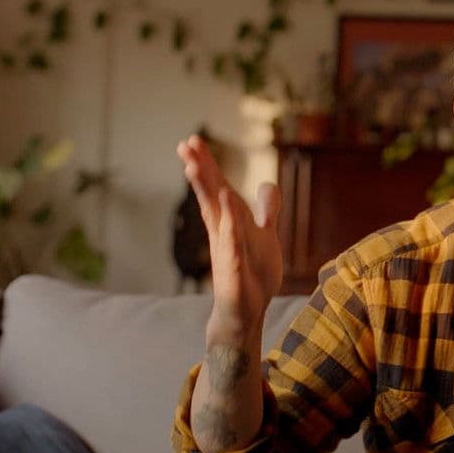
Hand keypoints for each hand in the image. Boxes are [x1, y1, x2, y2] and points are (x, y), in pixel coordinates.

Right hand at [176, 134, 282, 341]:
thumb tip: (268, 183)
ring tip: (193, 167)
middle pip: (211, 196)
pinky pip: (232, 248)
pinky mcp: (233, 273)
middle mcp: (223, 234)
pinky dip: (230, 231)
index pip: (217, 188)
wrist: (245, 313)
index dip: (207, 165)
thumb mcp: (265, 236)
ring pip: (216, 217)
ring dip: (206, 193)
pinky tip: (227, 213)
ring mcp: (226, 252)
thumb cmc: (252, 274)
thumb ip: (268, 210)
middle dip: (200, 170)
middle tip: (185, 144)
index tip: (193, 140)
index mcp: (229, 223)